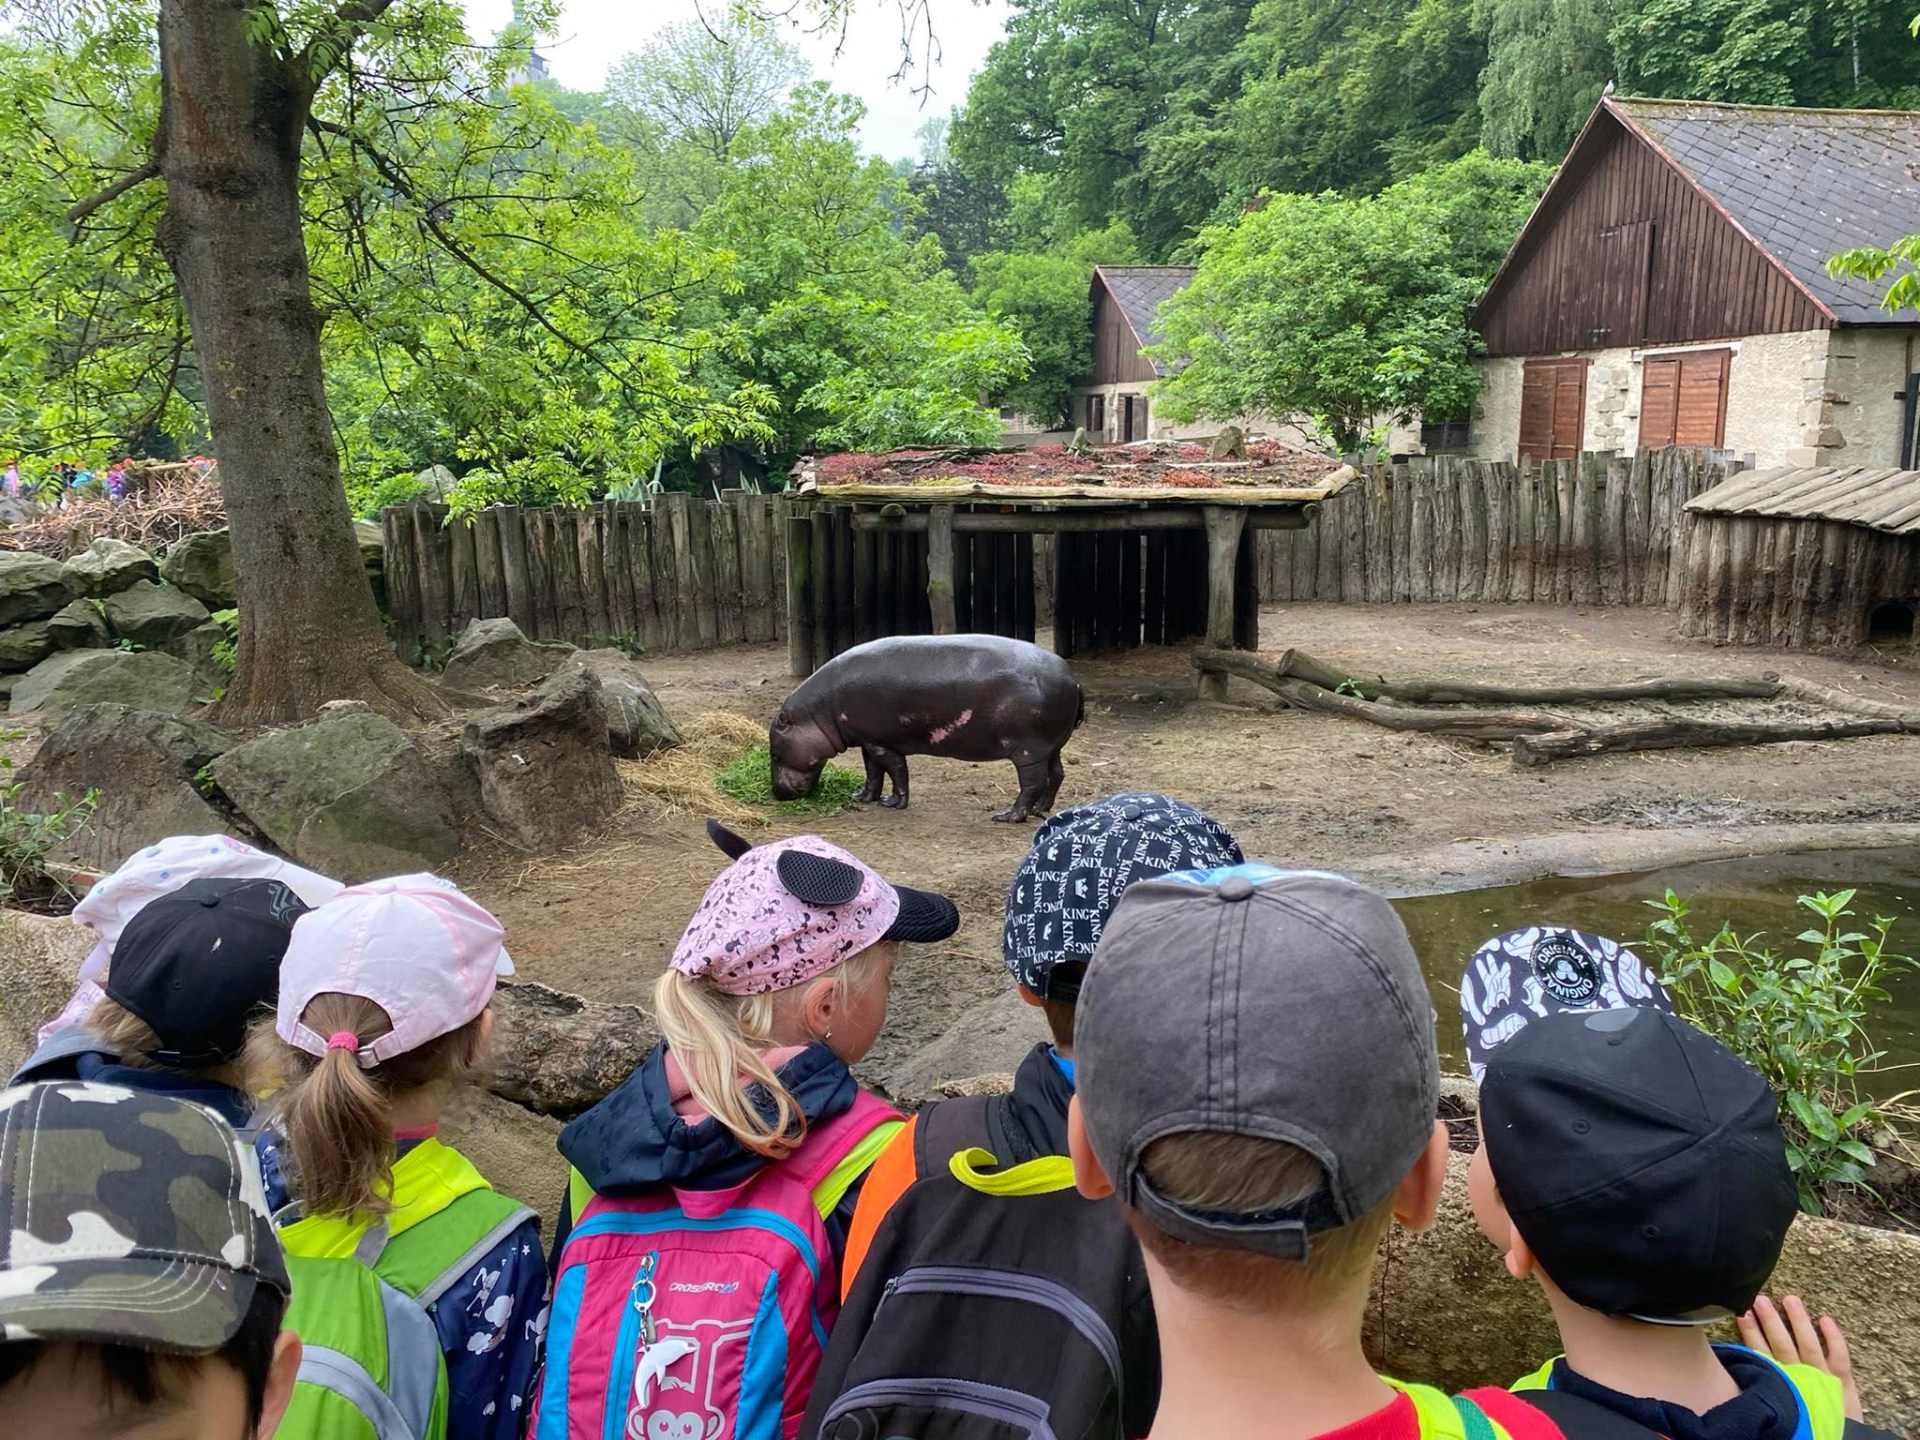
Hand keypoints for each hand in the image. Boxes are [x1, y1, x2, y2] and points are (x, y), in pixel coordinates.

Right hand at [1737, 1294, 1861, 1421]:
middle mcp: (1800, 1377)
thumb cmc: (1807, 1426)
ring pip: (1809, 1345)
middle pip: (1783, 1344)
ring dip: (1798, 1321)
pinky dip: (1834, 1338)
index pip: (1762, 1354)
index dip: (1751, 1334)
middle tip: (1759, 1299)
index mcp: (1781, 1383)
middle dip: (1770, 1321)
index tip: (1740, 1313)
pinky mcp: (1843, 1383)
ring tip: (1789, 1299)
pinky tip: (1825, 1319)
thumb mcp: (1780, 1406)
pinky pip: (1839, 1356)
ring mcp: (1822, 1378)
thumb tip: (1745, 1368)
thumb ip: (1766, 1387)